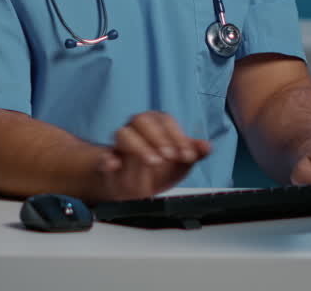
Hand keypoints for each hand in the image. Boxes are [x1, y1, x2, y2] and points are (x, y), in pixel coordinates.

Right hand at [93, 111, 211, 200]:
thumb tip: (207, 146)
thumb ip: (194, 153)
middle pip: (141, 119)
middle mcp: (135, 130)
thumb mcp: (180, 164)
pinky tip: (115, 164)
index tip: (188, 155)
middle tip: (170, 157)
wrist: (133, 191)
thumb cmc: (158, 171)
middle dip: (159, 137)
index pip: (165, 120)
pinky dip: (108, 159)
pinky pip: (103, 157)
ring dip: (139, 146)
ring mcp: (119, 146)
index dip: (178, 136)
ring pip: (123, 134)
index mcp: (154, 126)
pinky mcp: (107, 163)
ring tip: (153, 162)